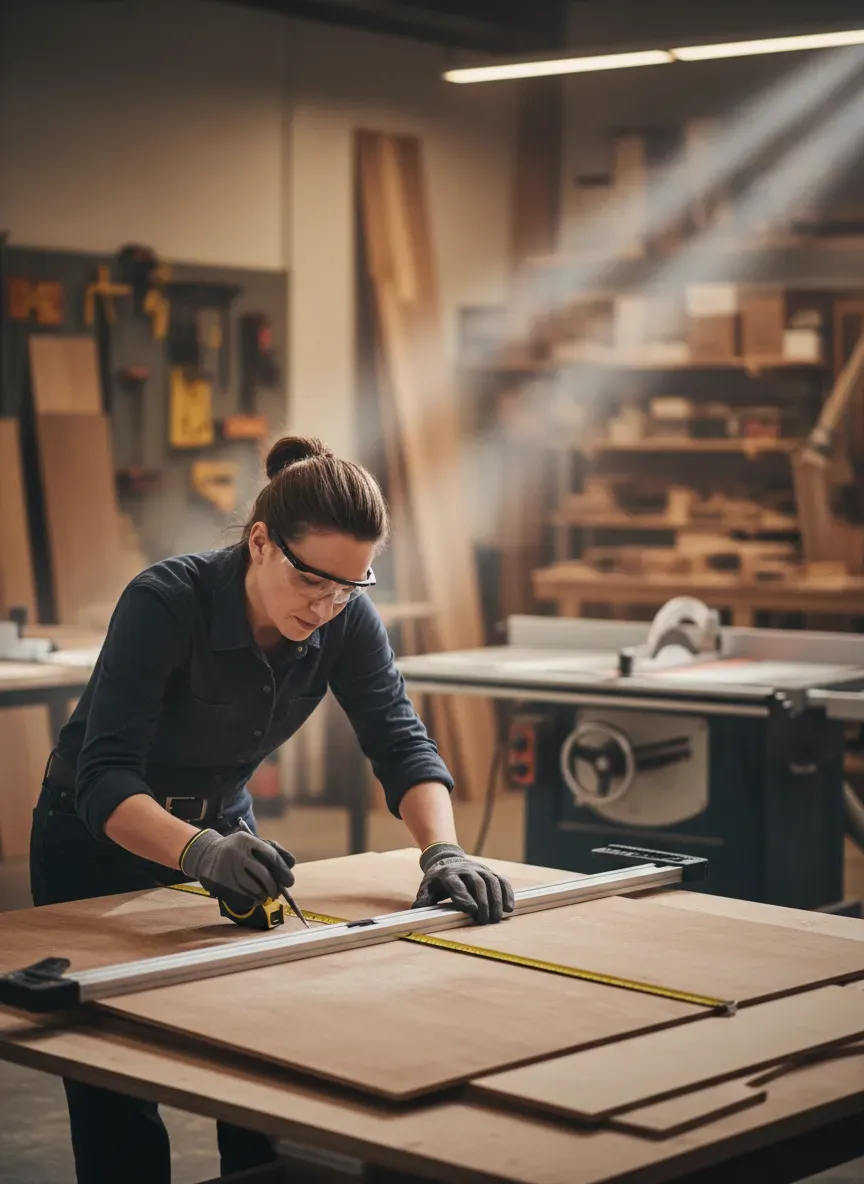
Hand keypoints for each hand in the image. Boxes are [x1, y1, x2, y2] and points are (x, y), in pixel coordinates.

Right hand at [179, 829, 295, 906]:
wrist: (206, 853)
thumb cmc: (238, 849)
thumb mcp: (252, 843)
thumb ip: (273, 850)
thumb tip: (291, 864)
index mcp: (246, 840)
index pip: (271, 856)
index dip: (283, 870)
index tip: (290, 881)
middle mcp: (236, 853)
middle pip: (263, 875)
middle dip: (274, 887)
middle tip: (277, 892)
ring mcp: (226, 868)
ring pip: (253, 888)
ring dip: (264, 895)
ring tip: (267, 896)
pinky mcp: (219, 882)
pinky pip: (241, 897)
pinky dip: (252, 900)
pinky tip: (256, 899)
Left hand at [412, 843, 514, 924]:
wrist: (447, 860)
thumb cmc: (437, 881)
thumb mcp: (427, 888)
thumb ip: (423, 900)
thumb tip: (417, 910)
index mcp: (447, 874)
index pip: (457, 884)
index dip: (465, 896)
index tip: (473, 910)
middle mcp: (465, 869)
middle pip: (477, 883)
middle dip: (483, 902)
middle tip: (486, 920)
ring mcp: (479, 869)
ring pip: (491, 881)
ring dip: (496, 899)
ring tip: (497, 917)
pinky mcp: (490, 872)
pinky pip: (501, 881)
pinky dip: (507, 893)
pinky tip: (509, 908)